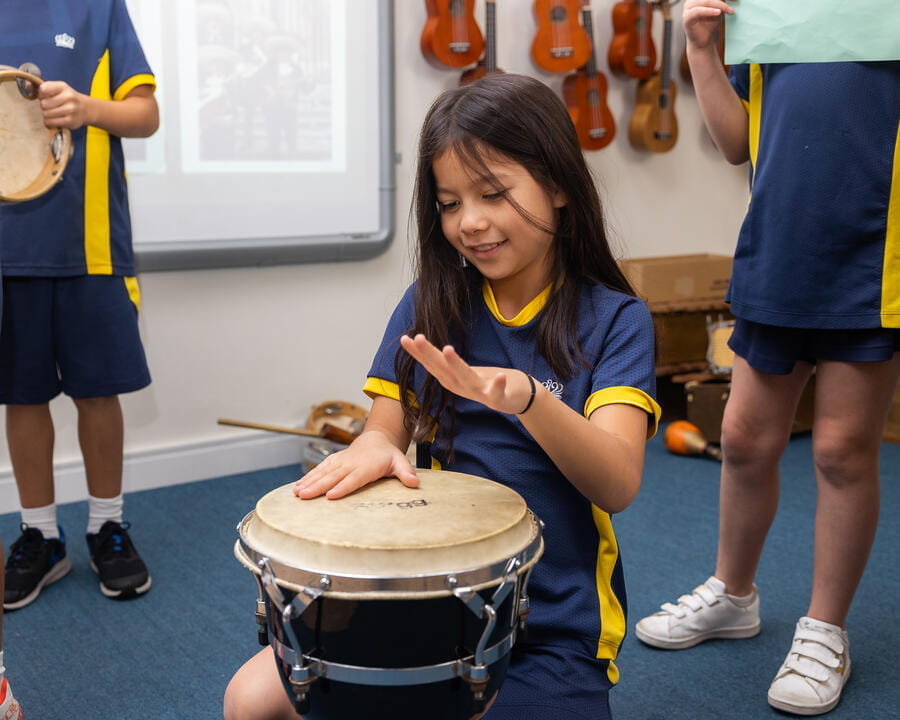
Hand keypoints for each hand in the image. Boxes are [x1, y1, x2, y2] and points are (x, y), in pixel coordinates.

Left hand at [39, 81, 91, 129]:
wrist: (86, 109)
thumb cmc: (67, 98)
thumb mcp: (57, 88)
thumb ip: (41, 87)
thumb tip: (27, 85)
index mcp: (63, 86)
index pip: (43, 90)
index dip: (41, 94)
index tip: (46, 97)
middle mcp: (69, 97)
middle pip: (44, 104)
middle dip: (44, 106)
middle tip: (50, 107)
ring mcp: (71, 110)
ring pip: (46, 114)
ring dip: (46, 115)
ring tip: (52, 114)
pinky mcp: (71, 121)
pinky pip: (51, 122)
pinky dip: (49, 122)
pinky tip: (54, 120)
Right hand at [293, 430, 417, 499]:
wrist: (376, 440)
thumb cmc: (388, 456)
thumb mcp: (400, 462)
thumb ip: (406, 472)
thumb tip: (414, 482)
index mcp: (366, 466)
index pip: (353, 478)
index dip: (343, 486)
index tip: (331, 495)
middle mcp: (351, 463)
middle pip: (333, 476)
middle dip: (318, 486)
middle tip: (304, 497)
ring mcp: (340, 461)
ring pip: (323, 472)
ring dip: (309, 482)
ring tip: (297, 494)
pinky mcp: (334, 461)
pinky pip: (319, 469)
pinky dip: (308, 477)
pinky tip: (297, 487)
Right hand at [399, 334, 535, 415]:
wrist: (516, 398)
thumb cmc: (488, 382)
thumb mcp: (462, 372)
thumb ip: (446, 363)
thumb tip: (421, 345)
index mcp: (454, 379)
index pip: (433, 364)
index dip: (419, 353)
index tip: (405, 339)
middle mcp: (462, 387)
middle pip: (444, 370)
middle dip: (430, 355)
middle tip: (417, 338)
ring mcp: (480, 393)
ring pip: (466, 379)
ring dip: (456, 365)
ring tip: (447, 349)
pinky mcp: (499, 399)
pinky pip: (498, 393)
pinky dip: (498, 385)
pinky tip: (500, 376)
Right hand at [682, 0, 733, 51]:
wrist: (703, 43)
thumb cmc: (710, 25)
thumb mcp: (719, 8)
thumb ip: (721, 0)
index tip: (736, 0)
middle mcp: (691, 1)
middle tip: (735, 2)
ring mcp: (687, 9)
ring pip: (706, 1)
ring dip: (720, 5)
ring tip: (730, 11)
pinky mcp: (686, 18)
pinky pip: (698, 11)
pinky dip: (709, 11)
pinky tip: (718, 13)